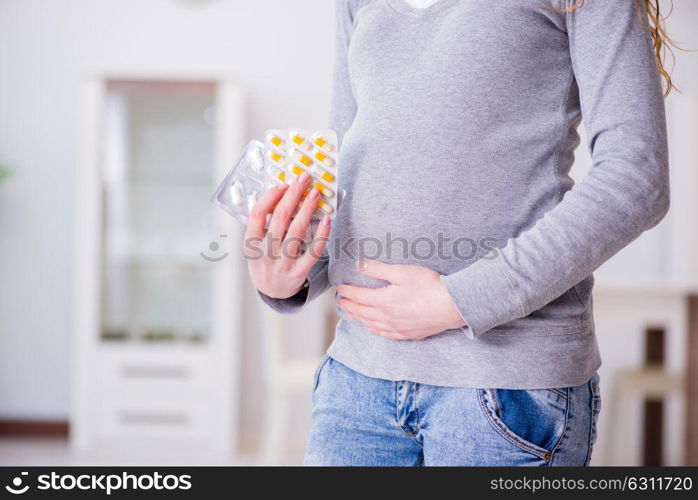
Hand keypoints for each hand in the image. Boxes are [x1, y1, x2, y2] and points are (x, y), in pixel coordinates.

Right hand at [245, 172, 330, 298]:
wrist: (271, 292)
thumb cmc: (265, 261)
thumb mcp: (256, 244)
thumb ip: (264, 224)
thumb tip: (282, 195)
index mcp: (251, 243)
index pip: (257, 215)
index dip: (270, 197)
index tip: (283, 184)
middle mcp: (266, 253)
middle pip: (280, 218)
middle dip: (293, 194)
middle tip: (304, 178)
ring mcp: (282, 263)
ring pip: (297, 231)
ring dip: (307, 209)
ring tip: (315, 193)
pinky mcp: (299, 272)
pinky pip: (313, 250)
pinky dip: (321, 234)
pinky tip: (327, 219)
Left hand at [337, 259, 466, 339]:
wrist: (452, 306)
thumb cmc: (429, 286)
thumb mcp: (402, 272)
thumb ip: (378, 269)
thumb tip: (359, 265)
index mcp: (383, 301)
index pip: (359, 296)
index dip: (348, 292)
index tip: (340, 289)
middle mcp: (387, 317)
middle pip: (362, 311)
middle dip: (350, 306)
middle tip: (340, 302)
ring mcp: (397, 327)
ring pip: (371, 324)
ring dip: (358, 318)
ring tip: (350, 315)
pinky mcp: (408, 333)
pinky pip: (386, 334)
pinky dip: (374, 330)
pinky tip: (371, 328)